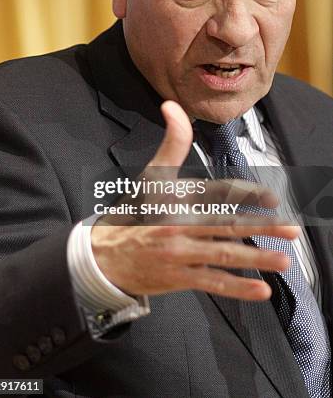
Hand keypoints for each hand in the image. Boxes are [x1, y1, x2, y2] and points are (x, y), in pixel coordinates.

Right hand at [91, 101, 299, 300]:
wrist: (106, 254)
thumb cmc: (137, 212)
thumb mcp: (153, 175)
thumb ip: (172, 142)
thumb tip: (171, 106)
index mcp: (177, 197)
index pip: (217, 192)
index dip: (246, 194)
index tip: (272, 198)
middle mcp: (179, 223)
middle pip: (227, 224)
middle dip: (262, 227)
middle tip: (291, 230)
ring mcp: (180, 252)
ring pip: (223, 254)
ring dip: (256, 258)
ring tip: (283, 261)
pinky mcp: (179, 277)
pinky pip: (212, 282)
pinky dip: (238, 288)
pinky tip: (260, 291)